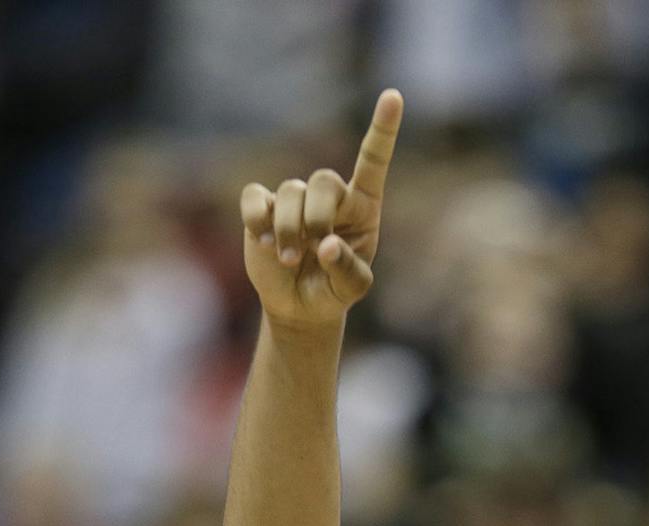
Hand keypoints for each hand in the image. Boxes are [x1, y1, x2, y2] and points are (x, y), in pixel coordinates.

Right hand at [241, 89, 402, 330]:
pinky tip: (263, 243)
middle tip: (316, 246)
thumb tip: (327, 245)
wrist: (299, 306)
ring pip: (289, 192)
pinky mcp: (262, 206)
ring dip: (288, 229)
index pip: (373, 160)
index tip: (393, 96)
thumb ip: (347, 269)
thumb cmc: (333, 291)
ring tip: (290, 259)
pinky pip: (254, 198)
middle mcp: (330, 196)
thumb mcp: (351, 289)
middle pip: (323, 180)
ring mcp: (295, 199)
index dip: (383, 129)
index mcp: (362, 206)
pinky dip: (257, 220)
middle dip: (317, 215)